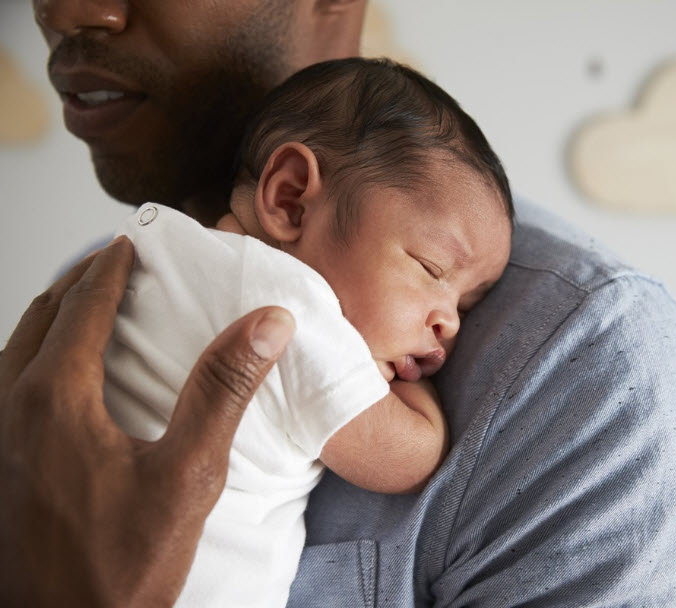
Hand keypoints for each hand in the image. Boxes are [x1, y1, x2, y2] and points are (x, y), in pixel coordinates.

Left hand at [0, 237, 294, 606]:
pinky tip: (56, 377)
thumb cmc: (120, 566)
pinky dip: (31, 354)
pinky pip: (5, 383)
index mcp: (54, 400)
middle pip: (39, 317)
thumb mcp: (187, 476)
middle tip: (107, 261)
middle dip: (75, 281)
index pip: (82, 308)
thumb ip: (223, 390)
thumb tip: (266, 322)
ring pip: (14, 349)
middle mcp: (9, 408)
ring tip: (81, 305)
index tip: (129, 243)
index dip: (110, 269)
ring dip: (50, 316)